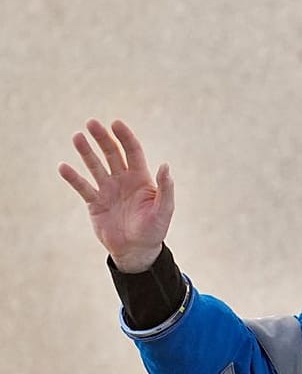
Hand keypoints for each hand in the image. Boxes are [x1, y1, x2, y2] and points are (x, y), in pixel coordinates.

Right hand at [58, 119, 174, 272]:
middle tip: (92, 123)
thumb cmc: (154, 230)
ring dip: (86, 152)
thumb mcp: (164, 209)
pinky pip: (82, 187)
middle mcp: (123, 180)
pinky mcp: (94, 202)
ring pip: (95, 166)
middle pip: (112, 153)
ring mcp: (107, 189)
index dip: (125, 137)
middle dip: (103, 138)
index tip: (116, 123)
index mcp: (141, 178)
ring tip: (77, 137)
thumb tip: (165, 166)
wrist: (136, 251)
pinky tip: (63, 167)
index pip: (132, 152)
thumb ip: (165, 188)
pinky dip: (73, 177)